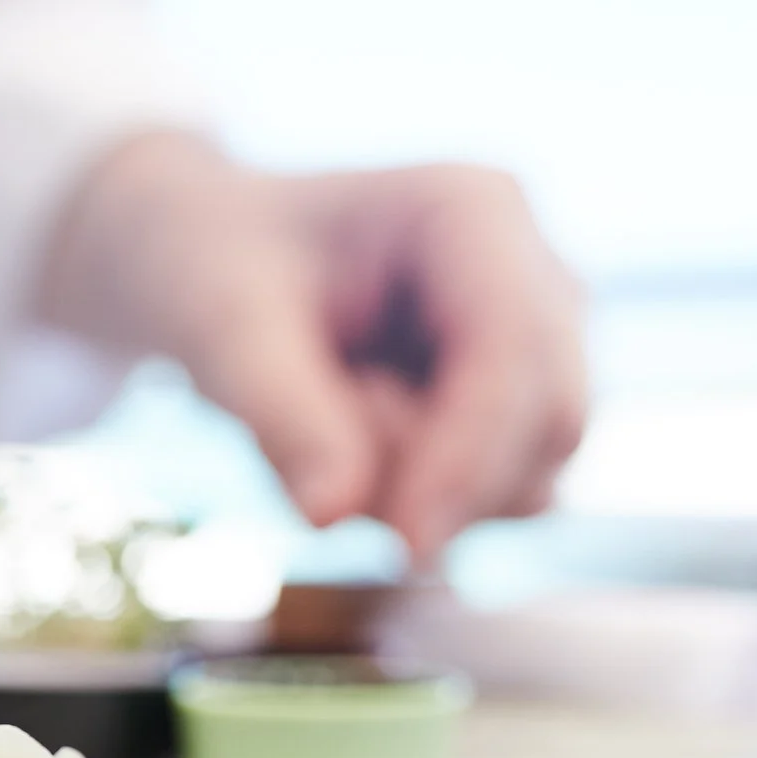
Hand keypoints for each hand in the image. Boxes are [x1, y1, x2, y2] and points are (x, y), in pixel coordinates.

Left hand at [35, 133, 587, 562]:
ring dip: (414, 491)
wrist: (205, 261)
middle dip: (444, 483)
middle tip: (312, 485)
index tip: (406, 546)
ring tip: (311, 421)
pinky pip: (486, 500)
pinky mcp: (510, 412)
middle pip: (551, 422)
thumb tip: (334, 515)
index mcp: (471, 211)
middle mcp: (529, 272)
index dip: (473, 457)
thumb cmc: (211, 269)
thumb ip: (281, 416)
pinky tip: (338, 442)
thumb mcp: (220, 328)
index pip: (516, 349)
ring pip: (526, 478)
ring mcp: (534, 345)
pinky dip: (410, 500)